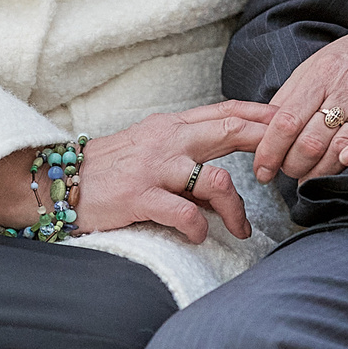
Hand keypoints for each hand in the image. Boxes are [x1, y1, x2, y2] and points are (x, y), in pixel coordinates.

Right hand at [66, 102, 269, 244]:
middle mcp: (168, 141)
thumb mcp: (150, 151)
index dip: (261, 116)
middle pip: (230, 131)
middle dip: (266, 145)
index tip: (289, 124)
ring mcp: (155, 168)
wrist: (58, 182)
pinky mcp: (140, 197)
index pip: (225, 111)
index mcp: (172, 126)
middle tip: (285, 167)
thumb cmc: (109, 171)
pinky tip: (199, 236)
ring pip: (216, 182)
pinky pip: (184, 214)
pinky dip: (199, 229)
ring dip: (236, 210)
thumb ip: (188, 159)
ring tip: (240, 229)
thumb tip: (225, 185)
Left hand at [254, 5, 347, 182]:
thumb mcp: (316, 65)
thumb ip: (290, 96)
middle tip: (290, 173)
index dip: (269, 151)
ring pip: (340, 147)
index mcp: (322, 72)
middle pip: (310, 140)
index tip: (262, 171)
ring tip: (311, 178)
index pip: (286, 121)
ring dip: (320, 171)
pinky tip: (345, 165)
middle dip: (293, 166)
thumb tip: (263, 129)